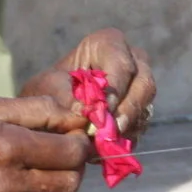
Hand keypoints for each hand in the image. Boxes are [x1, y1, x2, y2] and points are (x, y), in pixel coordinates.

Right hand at [0, 97, 93, 191]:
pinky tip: (36, 187)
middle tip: (65, 152)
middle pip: (71, 181)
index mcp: (8, 147)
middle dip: (76, 164)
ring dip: (65, 185)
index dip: (80, 141)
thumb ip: (38, 110)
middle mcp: (9, 182)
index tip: (74, 134)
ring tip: (51, 170)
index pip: (70, 151)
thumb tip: (77, 118)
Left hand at [21, 28, 155, 139]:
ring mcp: (138, 89)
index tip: (105, 108)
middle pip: (143, 84)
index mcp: (107, 45)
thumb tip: (87, 113)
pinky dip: (124, 138)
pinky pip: (140, 127)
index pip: (122, 61)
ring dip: (126, 128)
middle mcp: (131, 62)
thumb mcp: (48, 89)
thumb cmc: (47, 92)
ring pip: (144, 108)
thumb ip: (66, 98)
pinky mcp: (138, 113)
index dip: (116, 85)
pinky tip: (106, 147)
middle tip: (111, 131)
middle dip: (128, 110)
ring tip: (104, 143)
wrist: (47, 112)